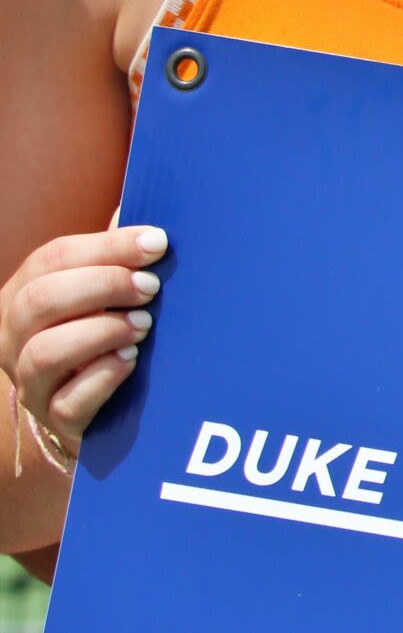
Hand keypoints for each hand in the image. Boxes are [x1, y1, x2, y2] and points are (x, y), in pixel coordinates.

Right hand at [0, 226, 166, 459]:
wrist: (90, 402)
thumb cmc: (101, 328)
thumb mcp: (103, 289)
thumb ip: (116, 254)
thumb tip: (148, 212)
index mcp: (23, 293)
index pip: (52, 259)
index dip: (106, 247)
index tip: (157, 242)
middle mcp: (13, 337)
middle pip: (40, 301)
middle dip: (101, 286)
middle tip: (152, 287)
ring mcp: (30, 382)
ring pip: (44, 353)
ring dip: (100, 332)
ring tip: (144, 325)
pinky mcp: (54, 420)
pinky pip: (67, 402)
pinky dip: (102, 378)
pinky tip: (131, 362)